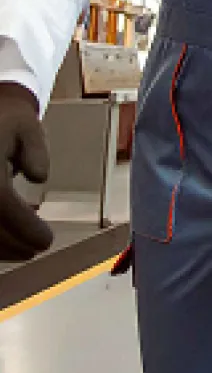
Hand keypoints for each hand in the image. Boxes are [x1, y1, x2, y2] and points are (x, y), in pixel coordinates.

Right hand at [0, 83, 52, 261]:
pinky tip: (5, 243)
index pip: (2, 205)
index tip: (46, 241)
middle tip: (37, 249)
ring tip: (23, 250)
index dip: (24, 227)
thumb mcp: (28, 127)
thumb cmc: (8, 121)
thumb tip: (38, 176)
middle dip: (12, 244)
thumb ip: (36, 151)